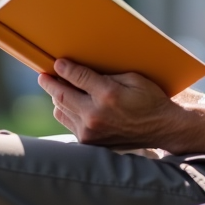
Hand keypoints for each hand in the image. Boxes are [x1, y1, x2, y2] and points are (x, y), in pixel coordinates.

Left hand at [37, 59, 187, 149]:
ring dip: (57, 98)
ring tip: (57, 88)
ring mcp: (90, 131)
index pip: (76, 77)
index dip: (63, 68)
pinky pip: (68, 123)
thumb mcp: (133, 78)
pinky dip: (66, 112)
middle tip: (43, 76)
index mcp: (108, 95)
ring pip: (61, 110)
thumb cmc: (149, 99)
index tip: (56, 63)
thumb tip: (81, 70)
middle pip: (61, 95)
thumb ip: (105, 75)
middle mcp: (95, 115)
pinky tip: (70, 104)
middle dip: (50, 83)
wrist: (162, 128)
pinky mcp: (90, 142)